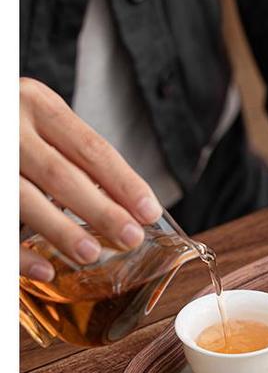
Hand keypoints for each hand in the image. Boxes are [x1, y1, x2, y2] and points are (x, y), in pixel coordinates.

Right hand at [20, 78, 162, 280]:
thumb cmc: (10, 125)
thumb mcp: (38, 119)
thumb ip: (72, 152)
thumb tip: (126, 203)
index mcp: (38, 104)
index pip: (91, 148)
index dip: (124, 182)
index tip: (149, 211)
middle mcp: (9, 125)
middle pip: (61, 175)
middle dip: (100, 210)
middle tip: (130, 238)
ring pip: (24, 198)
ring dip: (60, 230)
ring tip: (91, 254)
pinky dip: (19, 252)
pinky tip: (44, 268)